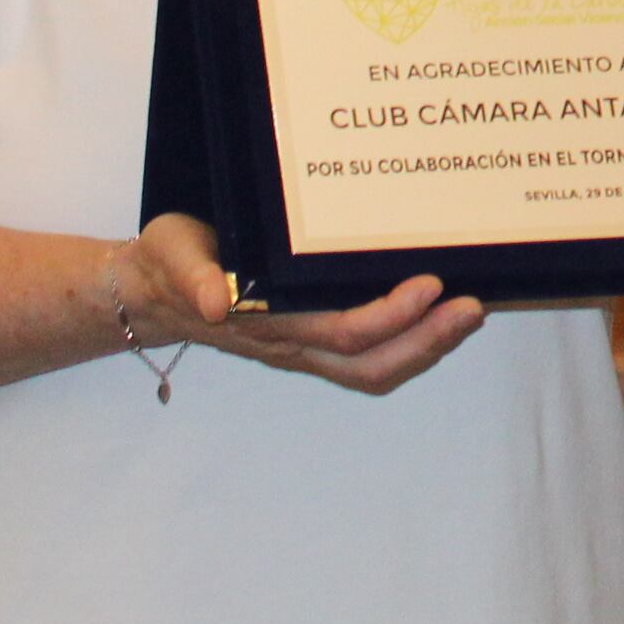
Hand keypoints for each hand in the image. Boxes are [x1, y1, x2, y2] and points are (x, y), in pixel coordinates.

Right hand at [112, 215, 486, 396]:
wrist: (149, 291)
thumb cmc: (167, 263)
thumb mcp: (172, 253)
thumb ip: (192, 275)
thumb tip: (215, 301)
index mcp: (264, 323)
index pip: (341, 333)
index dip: (390, 317)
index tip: (430, 286)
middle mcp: (290, 344)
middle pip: (371, 365)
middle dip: (427, 342)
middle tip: (474, 309)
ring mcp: (302, 348)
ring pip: (373, 370)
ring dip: (425, 348)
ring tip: (468, 315)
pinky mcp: (308, 341)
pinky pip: (364, 359)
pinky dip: (407, 344)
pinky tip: (435, 317)